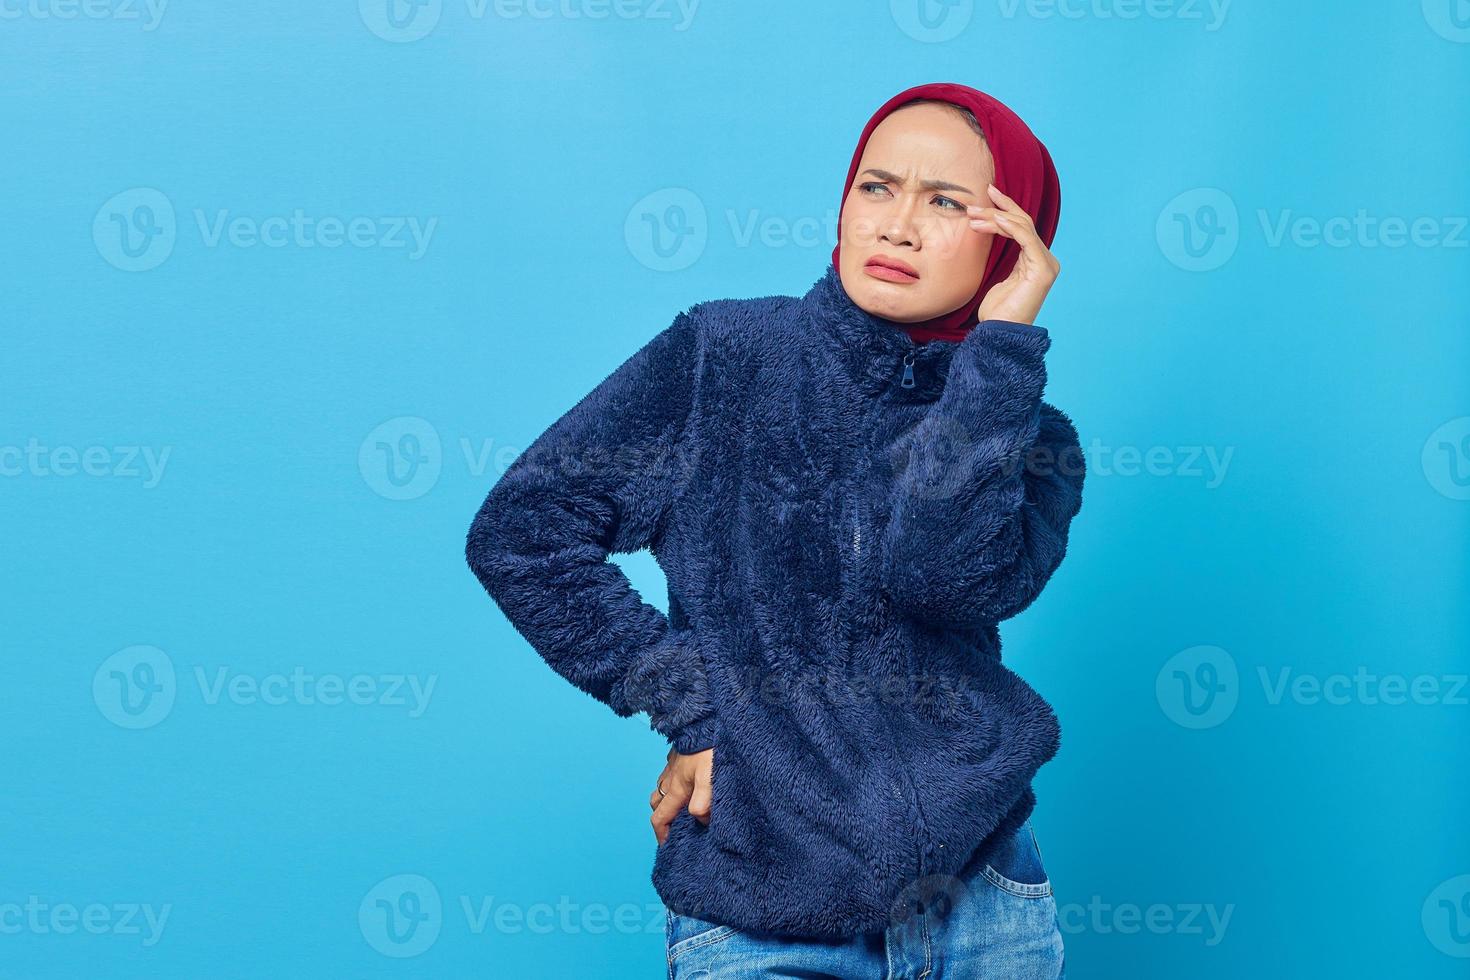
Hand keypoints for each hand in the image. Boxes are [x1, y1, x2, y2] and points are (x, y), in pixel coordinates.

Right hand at [648, 746, 713, 844]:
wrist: (705, 719)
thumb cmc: (709, 748)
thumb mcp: (710, 778)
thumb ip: (703, 802)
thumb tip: (700, 819)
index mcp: (676, 788)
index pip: (660, 817)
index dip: (661, 834)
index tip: (667, 845)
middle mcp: (670, 778)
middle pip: (657, 803)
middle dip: (662, 817)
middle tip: (675, 825)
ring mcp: (672, 765)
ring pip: (662, 787)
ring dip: (667, 799)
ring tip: (681, 805)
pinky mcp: (678, 753)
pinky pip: (670, 772)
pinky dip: (674, 782)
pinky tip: (688, 781)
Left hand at [967, 183, 1060, 325]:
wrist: (1000, 334)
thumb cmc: (996, 311)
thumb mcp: (996, 277)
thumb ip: (1001, 257)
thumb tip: (989, 234)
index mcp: (1034, 260)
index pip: (1021, 227)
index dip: (1005, 209)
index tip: (986, 197)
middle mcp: (1044, 259)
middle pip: (1022, 223)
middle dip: (998, 210)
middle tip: (974, 204)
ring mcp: (1046, 264)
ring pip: (1022, 227)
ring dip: (996, 218)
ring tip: (974, 216)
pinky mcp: (1043, 270)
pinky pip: (1027, 239)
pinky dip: (1011, 227)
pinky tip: (995, 220)